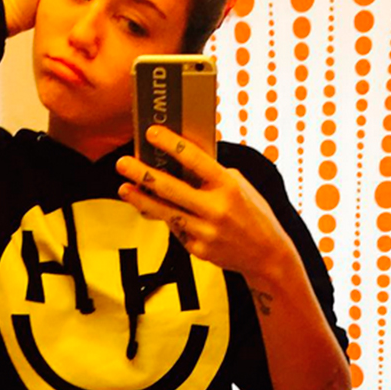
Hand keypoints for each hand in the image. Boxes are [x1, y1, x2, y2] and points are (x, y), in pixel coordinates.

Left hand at [115, 126, 296, 279]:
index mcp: (229, 186)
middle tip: (123, 163)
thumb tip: (179, 163)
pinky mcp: (198, 248)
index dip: (171, 145)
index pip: (195, 160)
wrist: (267, 256)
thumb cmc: (252, 213)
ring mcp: (206, 231)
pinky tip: (150, 208)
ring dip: (141, 199)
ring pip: (165, 212)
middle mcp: (216, 208)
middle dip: (143, 174)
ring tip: (124, 188)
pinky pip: (175, 229)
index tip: (151, 133)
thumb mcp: (240, 186)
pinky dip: (164, 217)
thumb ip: (212, 175)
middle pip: (171, 188)